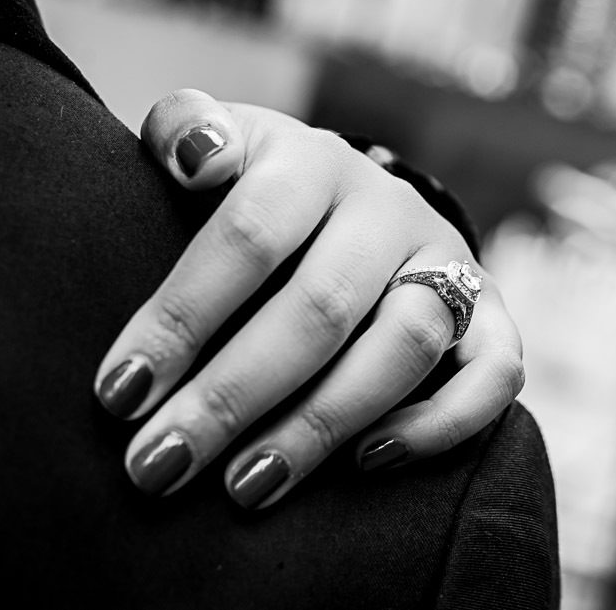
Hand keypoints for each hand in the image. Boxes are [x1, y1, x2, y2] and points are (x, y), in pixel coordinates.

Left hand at [94, 89, 523, 508]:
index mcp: (316, 162)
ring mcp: (450, 263)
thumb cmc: (272, 196)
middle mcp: (392, 209)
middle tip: (161, 464)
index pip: (252, 235)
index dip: (183, 318)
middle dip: (234, 395)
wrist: (362, 209)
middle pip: (322, 306)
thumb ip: (191, 132)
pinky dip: (441, 425)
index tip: (120, 395)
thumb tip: (193, 156)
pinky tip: (368, 461)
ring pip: (408, 344)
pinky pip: (496, 375)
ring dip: (325, 422)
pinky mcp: (493, 316)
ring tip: (246, 484)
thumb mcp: (229, 147)